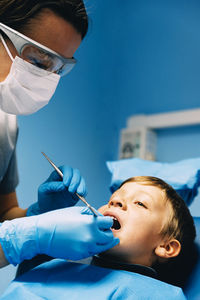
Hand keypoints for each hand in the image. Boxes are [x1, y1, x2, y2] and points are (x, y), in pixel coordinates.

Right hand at [0, 207, 118, 264]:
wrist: (42, 234)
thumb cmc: (57, 219)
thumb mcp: (76, 210)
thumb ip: (92, 214)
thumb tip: (101, 218)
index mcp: (90, 223)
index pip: (109, 223)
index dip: (106, 221)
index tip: (102, 222)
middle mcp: (91, 237)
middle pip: (109, 237)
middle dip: (106, 232)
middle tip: (100, 230)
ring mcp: (86, 248)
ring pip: (103, 247)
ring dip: (101, 241)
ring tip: (94, 236)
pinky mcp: (81, 255)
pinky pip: (93, 251)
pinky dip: (92, 247)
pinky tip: (85, 241)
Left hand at [27, 165, 86, 215]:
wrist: (47, 209)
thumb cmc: (44, 198)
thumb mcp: (43, 191)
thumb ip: (52, 186)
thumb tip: (62, 185)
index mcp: (58, 174)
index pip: (66, 169)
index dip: (68, 174)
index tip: (66, 184)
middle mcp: (67, 177)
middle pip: (76, 173)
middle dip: (75, 181)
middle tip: (71, 190)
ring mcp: (73, 185)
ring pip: (81, 180)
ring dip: (81, 186)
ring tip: (78, 193)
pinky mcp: (77, 193)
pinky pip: (84, 190)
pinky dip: (84, 192)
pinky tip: (81, 195)